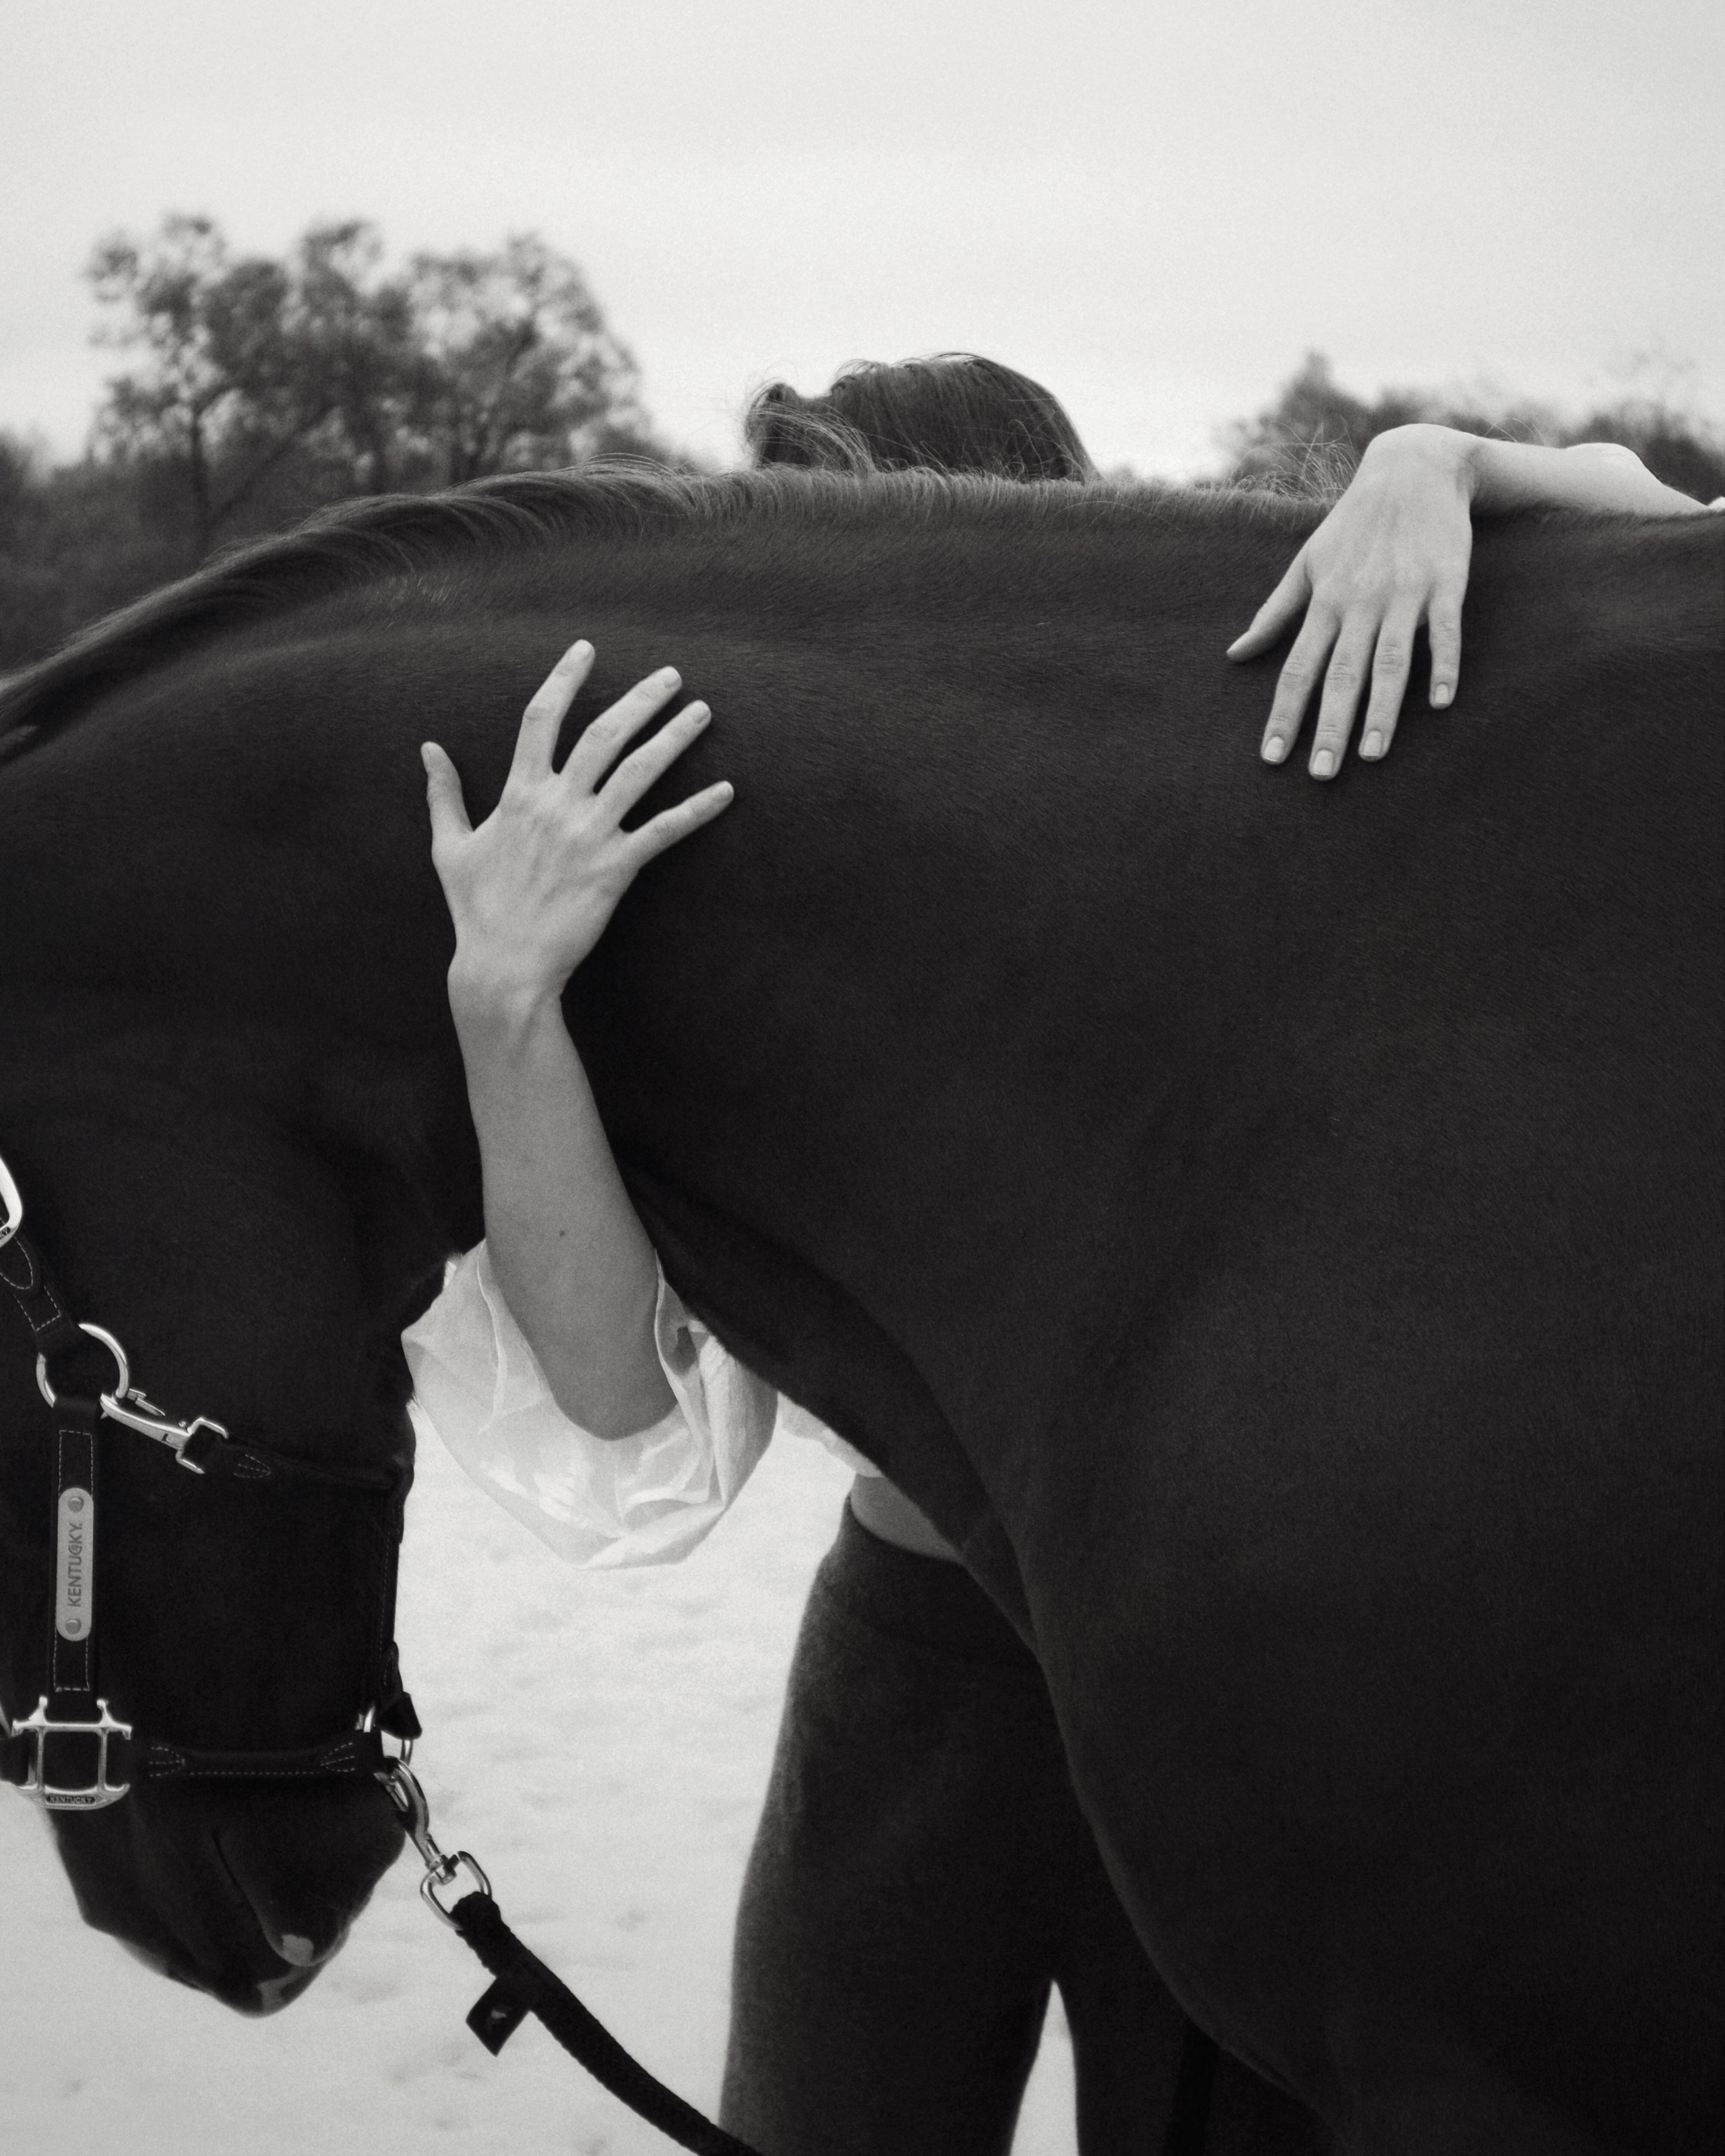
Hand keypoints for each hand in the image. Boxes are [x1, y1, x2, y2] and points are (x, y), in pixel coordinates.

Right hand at [422, 640, 732, 1006]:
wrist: (502, 964)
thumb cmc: (475, 909)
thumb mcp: (449, 846)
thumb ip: (444, 793)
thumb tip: (428, 748)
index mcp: (518, 792)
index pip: (543, 718)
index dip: (565, 678)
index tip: (587, 649)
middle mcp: (556, 804)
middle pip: (604, 734)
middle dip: (640, 699)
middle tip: (672, 674)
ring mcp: (587, 834)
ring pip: (639, 772)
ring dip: (675, 738)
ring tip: (704, 712)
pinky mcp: (614, 869)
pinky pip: (663, 831)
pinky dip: (697, 810)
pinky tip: (727, 791)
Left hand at [1227, 426, 1474, 777]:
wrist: (1412, 468)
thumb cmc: (1353, 524)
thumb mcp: (1306, 562)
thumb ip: (1273, 613)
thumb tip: (1233, 655)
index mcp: (1324, 603)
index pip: (1296, 669)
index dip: (1283, 715)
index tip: (1272, 759)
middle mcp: (1360, 603)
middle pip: (1340, 675)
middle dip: (1328, 727)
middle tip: (1320, 776)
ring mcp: (1403, 594)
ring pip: (1390, 662)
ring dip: (1382, 710)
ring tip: (1373, 756)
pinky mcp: (1446, 583)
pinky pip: (1444, 631)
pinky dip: (1443, 666)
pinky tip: (1440, 703)